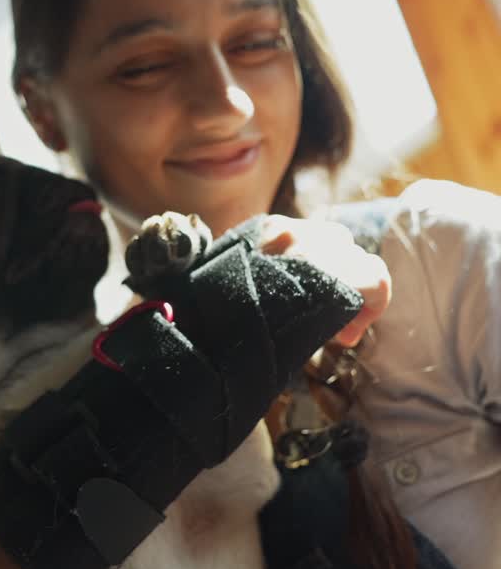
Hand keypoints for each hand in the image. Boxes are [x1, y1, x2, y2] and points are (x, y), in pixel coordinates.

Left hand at [258, 216, 390, 346]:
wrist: (194, 324)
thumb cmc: (246, 344)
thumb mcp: (302, 341)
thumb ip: (335, 319)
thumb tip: (346, 326)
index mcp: (321, 277)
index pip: (373, 277)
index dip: (372, 307)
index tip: (347, 335)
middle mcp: (306, 244)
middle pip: (352, 254)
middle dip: (349, 285)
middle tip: (328, 318)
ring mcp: (283, 229)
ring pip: (329, 236)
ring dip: (326, 264)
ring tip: (304, 295)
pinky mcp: (262, 225)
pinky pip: (297, 231)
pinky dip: (298, 252)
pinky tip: (280, 279)